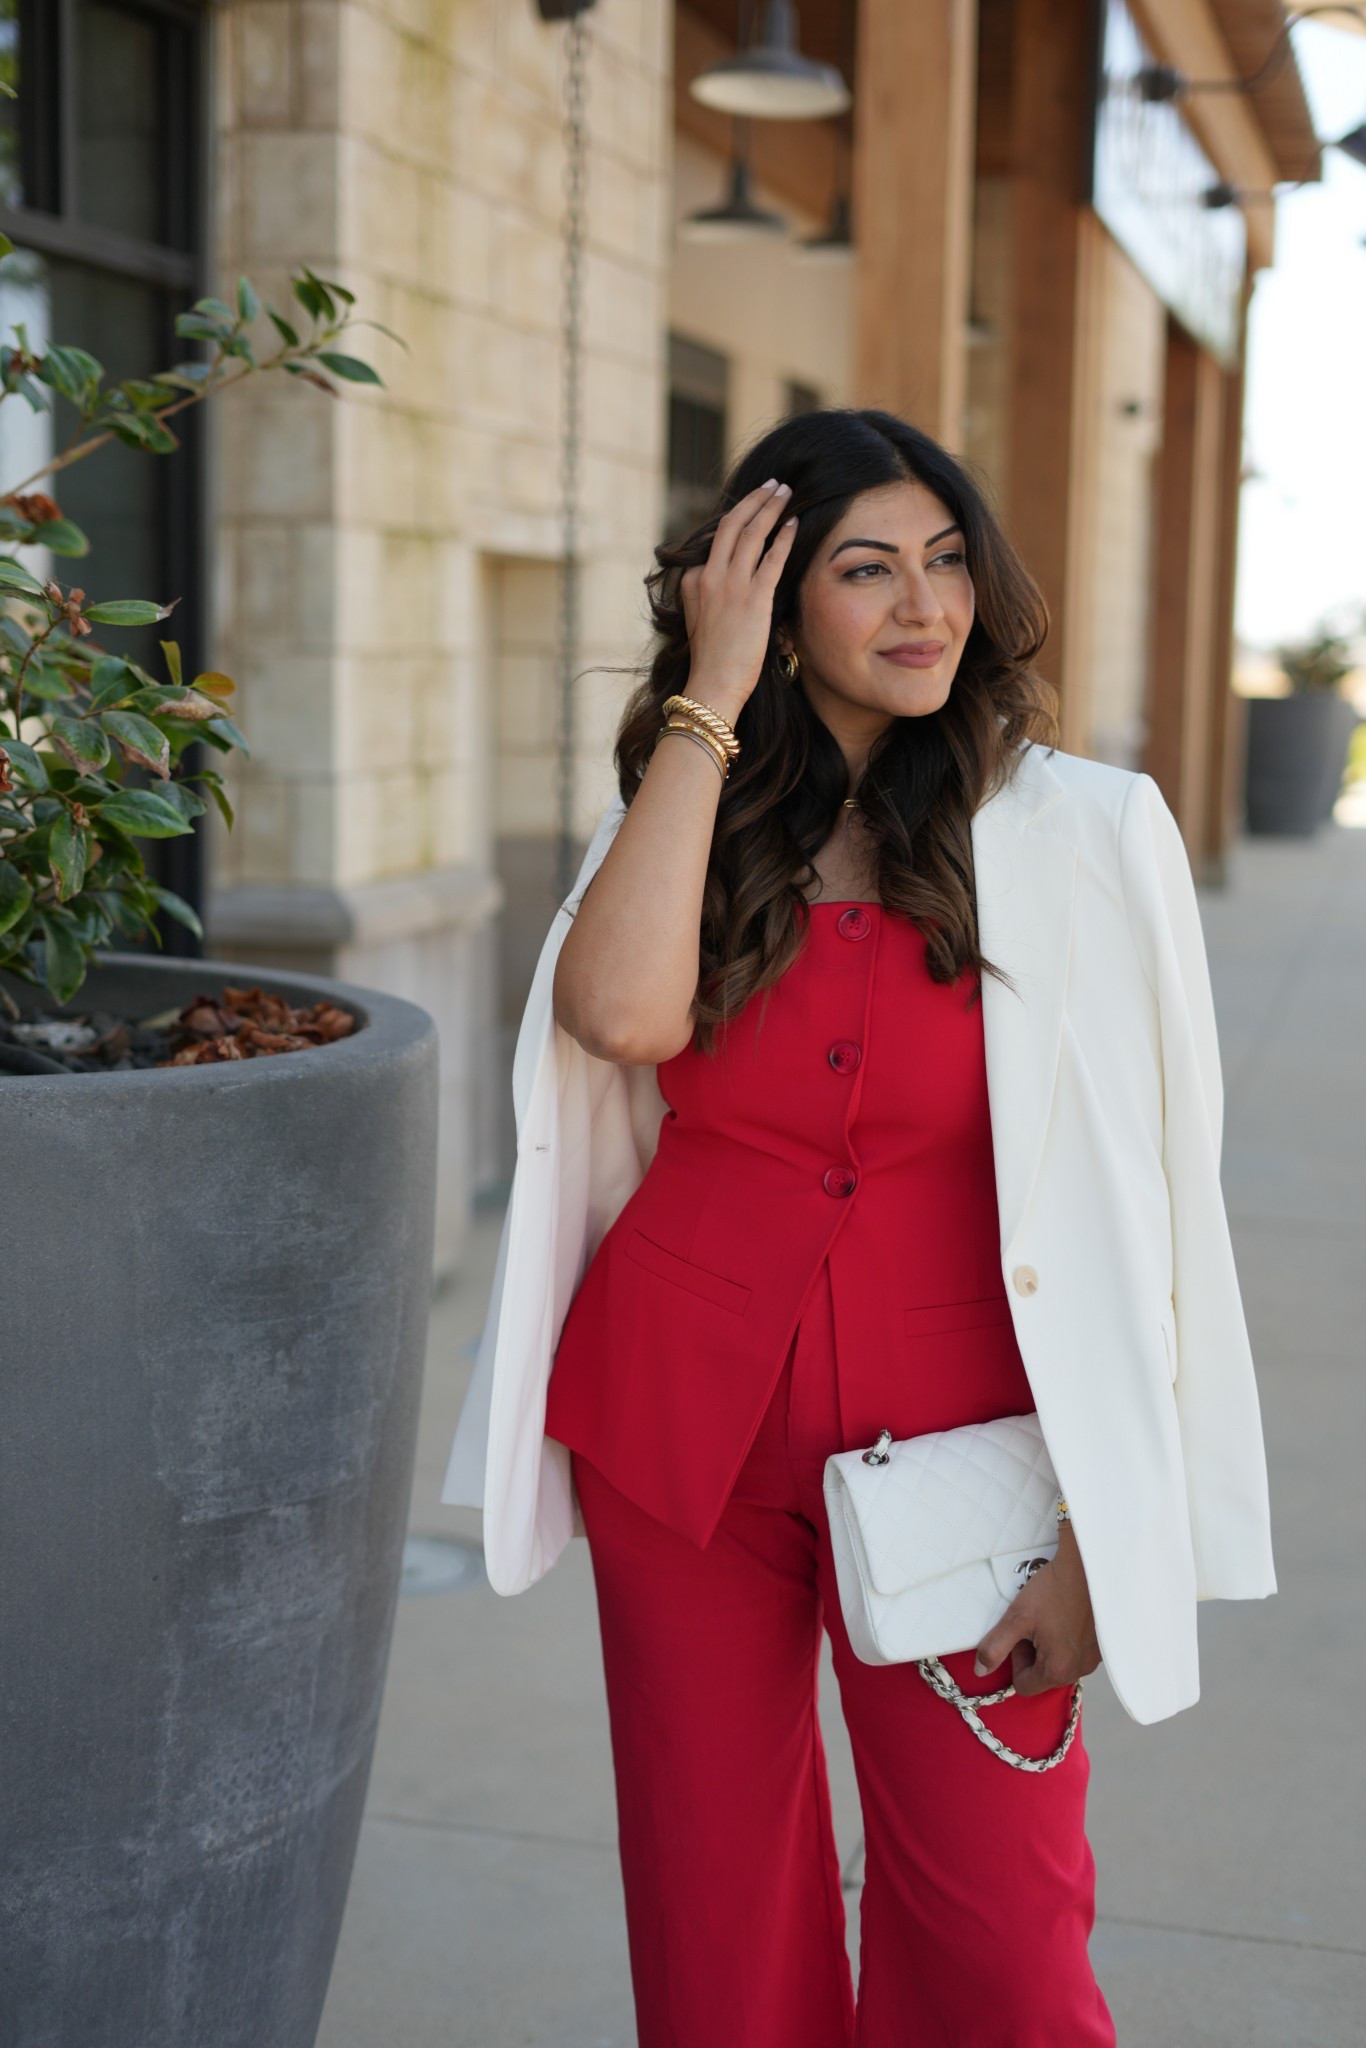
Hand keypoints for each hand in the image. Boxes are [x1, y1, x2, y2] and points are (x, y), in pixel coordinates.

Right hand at [679, 479, 798, 722]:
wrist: (712, 685)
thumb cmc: (712, 662)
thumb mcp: (701, 622)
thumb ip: (710, 598)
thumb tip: (727, 589)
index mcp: (694, 581)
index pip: (715, 541)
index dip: (737, 520)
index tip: (754, 509)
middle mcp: (709, 576)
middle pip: (732, 524)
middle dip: (754, 499)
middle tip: (772, 485)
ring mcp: (730, 585)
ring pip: (751, 532)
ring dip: (770, 507)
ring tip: (785, 492)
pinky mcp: (753, 598)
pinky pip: (771, 557)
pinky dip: (783, 536)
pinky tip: (794, 523)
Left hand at [972, 1520, 1100, 1695]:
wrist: (1086, 1566)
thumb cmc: (1052, 1591)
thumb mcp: (1016, 1618)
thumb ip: (995, 1647)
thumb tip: (981, 1670)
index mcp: (1058, 1670)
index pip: (1023, 1685)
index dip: (1016, 1660)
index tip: (1022, 1634)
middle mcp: (1080, 1670)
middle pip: (1043, 1677)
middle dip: (1033, 1654)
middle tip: (1034, 1624)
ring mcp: (1094, 1659)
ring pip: (1059, 1665)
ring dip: (1050, 1648)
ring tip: (1050, 1619)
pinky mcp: (1102, 1646)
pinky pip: (1076, 1654)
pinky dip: (1067, 1642)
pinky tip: (1065, 1617)